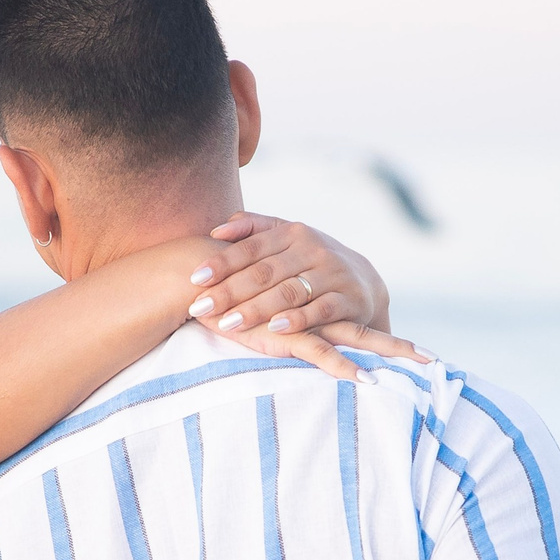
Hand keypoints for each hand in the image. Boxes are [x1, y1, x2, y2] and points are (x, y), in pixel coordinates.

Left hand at [185, 213, 429, 383]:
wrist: (364, 283)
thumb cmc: (311, 262)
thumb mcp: (287, 239)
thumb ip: (253, 230)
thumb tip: (216, 230)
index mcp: (292, 233)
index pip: (251, 247)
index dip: (222, 262)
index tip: (195, 278)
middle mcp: (312, 249)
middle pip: (264, 272)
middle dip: (230, 291)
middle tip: (200, 307)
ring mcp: (332, 273)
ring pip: (289, 291)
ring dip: (256, 309)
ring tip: (228, 323)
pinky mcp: (349, 299)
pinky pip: (321, 309)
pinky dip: (299, 320)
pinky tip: (276, 329)